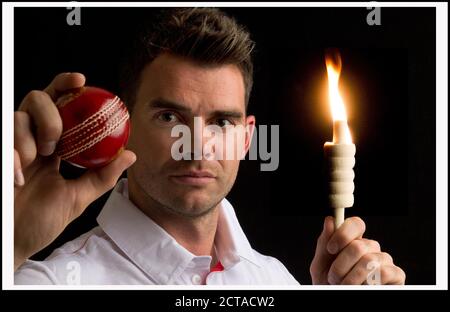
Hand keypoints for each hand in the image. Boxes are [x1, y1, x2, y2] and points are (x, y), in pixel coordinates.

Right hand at [14, 73, 135, 270]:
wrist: (13, 243)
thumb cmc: (40, 222)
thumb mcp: (77, 198)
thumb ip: (102, 176)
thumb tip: (130, 154)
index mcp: (52, 148)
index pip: (59, 107)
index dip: (66, 87)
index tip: (82, 79)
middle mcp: (30, 142)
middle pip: (36, 99)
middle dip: (49, 113)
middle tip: (56, 141)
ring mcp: (9, 147)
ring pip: (15, 115)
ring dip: (29, 135)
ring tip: (37, 160)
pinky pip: (2, 138)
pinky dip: (11, 151)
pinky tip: (17, 176)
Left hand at [310, 216, 405, 284]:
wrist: (336, 299)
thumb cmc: (330, 285)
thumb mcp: (321, 266)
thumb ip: (324, 244)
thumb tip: (330, 221)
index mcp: (353, 241)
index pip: (356, 224)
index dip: (343, 234)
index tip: (331, 249)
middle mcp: (371, 248)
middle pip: (359, 245)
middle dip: (341, 265)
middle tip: (333, 278)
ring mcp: (384, 261)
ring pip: (369, 260)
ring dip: (351, 278)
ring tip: (344, 286)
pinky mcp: (396, 275)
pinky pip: (385, 272)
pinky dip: (368, 283)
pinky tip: (363, 288)